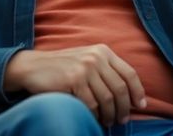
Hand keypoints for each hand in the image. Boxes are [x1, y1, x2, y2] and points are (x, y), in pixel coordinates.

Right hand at [3, 45, 146, 126]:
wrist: (32, 67)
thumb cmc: (62, 68)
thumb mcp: (86, 60)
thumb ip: (106, 71)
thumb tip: (131, 95)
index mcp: (102, 51)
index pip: (129, 73)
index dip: (138, 91)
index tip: (140, 105)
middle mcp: (95, 57)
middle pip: (120, 89)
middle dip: (124, 108)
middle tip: (122, 119)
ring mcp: (84, 68)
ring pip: (107, 99)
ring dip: (110, 115)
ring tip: (108, 121)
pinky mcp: (73, 80)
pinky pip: (91, 104)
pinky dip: (93, 114)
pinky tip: (92, 116)